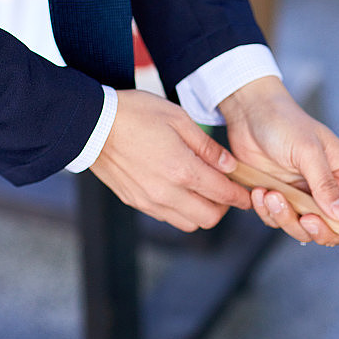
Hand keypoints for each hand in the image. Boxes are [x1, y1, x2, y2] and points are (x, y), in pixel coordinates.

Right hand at [90, 89, 250, 231]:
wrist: (90, 124)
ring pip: (189, 223)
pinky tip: (179, 189)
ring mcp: (150, 201)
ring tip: (201, 190)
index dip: (240, 197)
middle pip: (209, 218)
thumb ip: (207, 146)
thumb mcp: (178, 118)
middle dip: (223, 207)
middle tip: (224, 190)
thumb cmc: (135, 114)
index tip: (247, 195)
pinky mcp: (135, 202)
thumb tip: (229, 166)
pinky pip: (167, 217)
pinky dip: (180, 210)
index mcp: (182, 170)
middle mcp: (167, 192)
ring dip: (201, 211)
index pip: (223, 194)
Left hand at [219, 76, 338, 254]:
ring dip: (286, 219)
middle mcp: (329, 188)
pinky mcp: (281, 200)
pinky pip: (279, 221)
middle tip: (305, 218)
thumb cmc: (285, 123)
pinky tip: (258, 192)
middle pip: (338, 229)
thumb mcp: (308, 151)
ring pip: (305, 230)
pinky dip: (268, 212)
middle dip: (321, 230)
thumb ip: (324, 184)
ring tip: (270, 195)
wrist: (249, 114)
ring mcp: (304, 196)